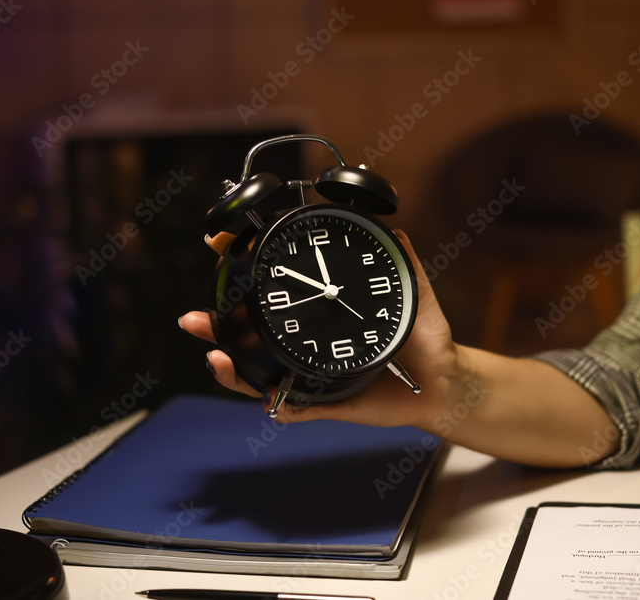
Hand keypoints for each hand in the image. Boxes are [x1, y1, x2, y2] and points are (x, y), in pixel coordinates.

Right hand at [179, 230, 462, 429]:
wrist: (445, 383)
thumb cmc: (425, 341)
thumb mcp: (415, 296)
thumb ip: (405, 265)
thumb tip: (396, 231)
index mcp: (320, 318)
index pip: (273, 303)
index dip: (241, 289)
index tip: (216, 258)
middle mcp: (308, 347)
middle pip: (251, 341)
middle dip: (217, 331)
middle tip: (194, 320)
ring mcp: (314, 377)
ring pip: (262, 378)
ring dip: (235, 371)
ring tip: (217, 357)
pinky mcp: (329, 405)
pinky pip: (297, 409)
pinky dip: (281, 406)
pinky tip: (269, 397)